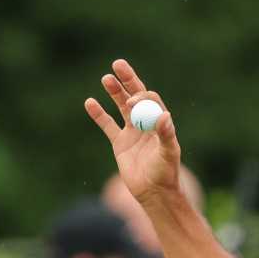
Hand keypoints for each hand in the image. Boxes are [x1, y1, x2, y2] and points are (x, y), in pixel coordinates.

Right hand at [83, 59, 182, 206]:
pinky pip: (107, 125)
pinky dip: (98, 114)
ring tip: (106, 78)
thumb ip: (167, 135)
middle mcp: (146, 123)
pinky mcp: (119, 143)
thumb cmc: (166, 174)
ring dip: (114, 92)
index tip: (132, 103)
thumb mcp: (169, 154)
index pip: (149, 100)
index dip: (140, 97)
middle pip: (135, 95)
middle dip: (127, 80)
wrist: (153, 193)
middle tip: (118, 64)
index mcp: (159, 122)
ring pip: (121, 106)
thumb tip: (164, 115)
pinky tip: (89, 102)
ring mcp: (132, 132)